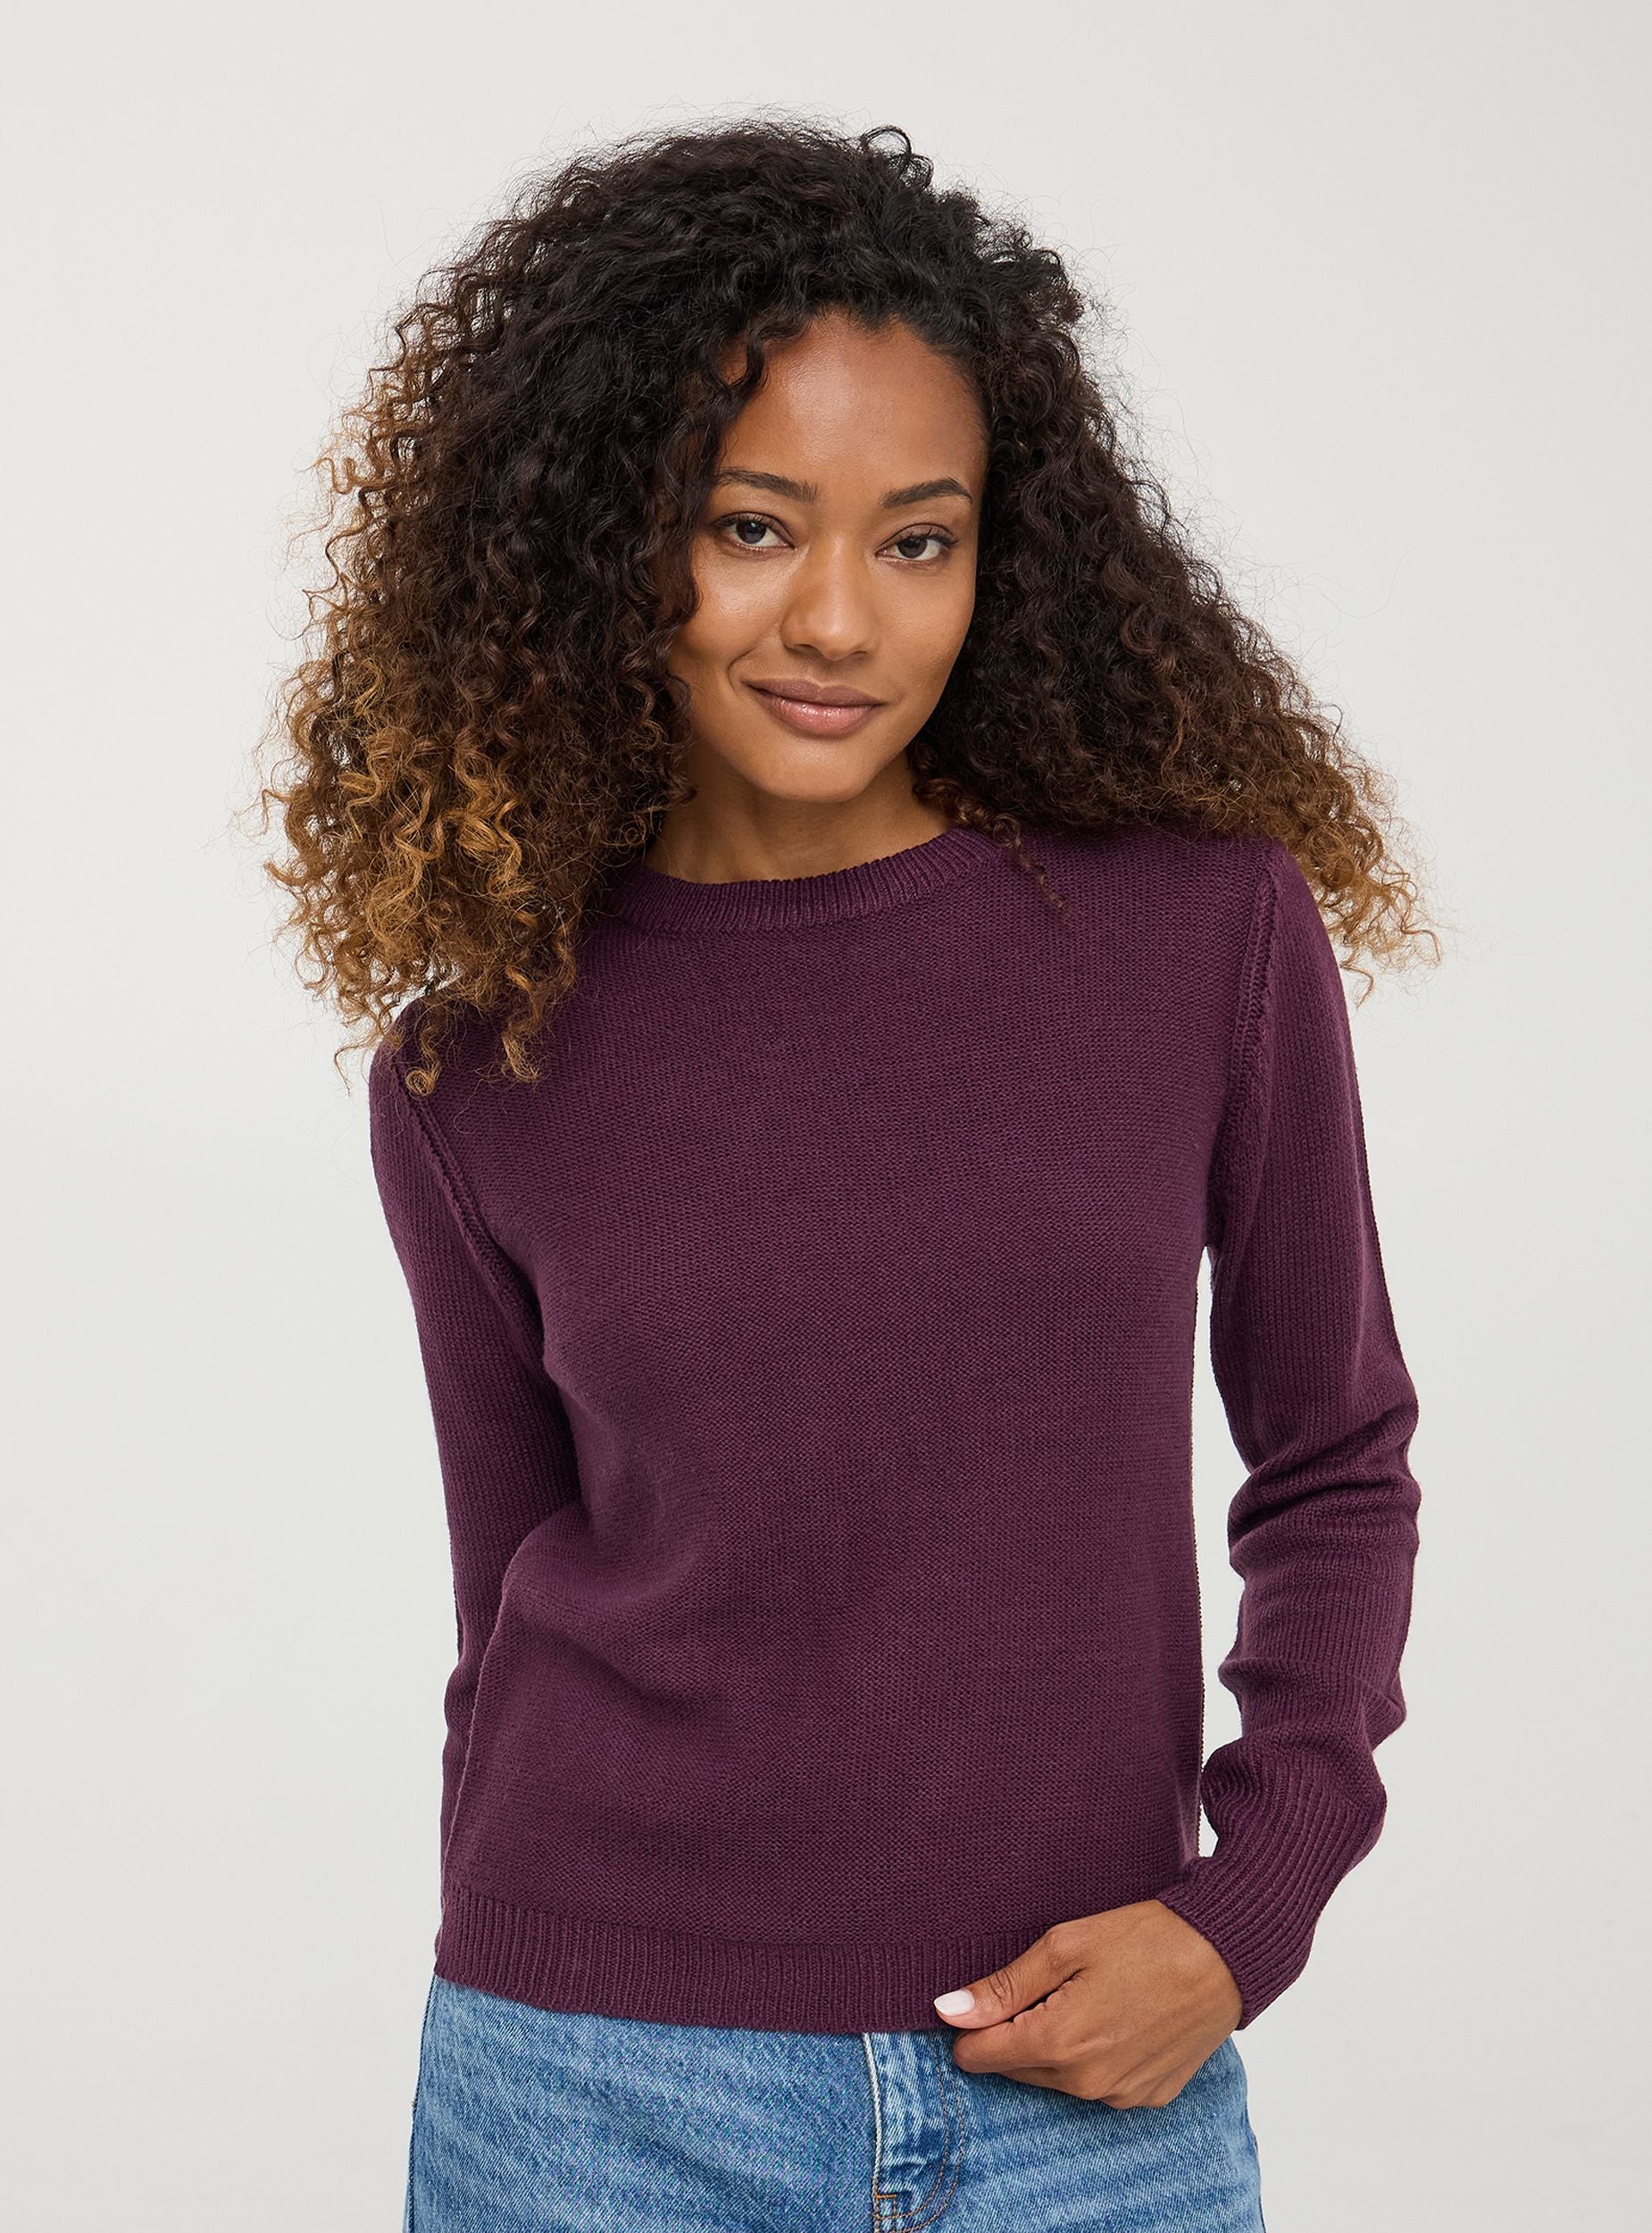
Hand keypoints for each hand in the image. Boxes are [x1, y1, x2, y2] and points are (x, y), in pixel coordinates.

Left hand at [931, 1898, 1242, 2104]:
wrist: (1227, 1954)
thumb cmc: (1145, 1937)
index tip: (994, 1991)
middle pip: (1016, 2067)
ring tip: (1093, 1992)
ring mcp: (1120, 2096)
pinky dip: (1097, 2055)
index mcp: (1058, 2044)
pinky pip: (1100, 2084)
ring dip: (1059, 2042)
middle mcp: (1085, 2084)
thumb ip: (1003, 1985)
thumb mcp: (1065, 1945)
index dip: (974, 2022)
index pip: (978, 2056)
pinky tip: (1120, 2014)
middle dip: (1019, 2029)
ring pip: (1057, 2077)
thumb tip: (946, 2010)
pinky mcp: (1149, 2096)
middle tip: (1054, 1981)